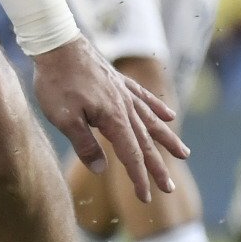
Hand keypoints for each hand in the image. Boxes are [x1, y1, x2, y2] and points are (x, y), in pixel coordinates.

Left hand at [30, 40, 187, 215]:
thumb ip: (84, 144)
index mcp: (114, 119)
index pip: (130, 155)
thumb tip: (102, 169)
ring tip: (184, 155)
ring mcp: (124, 93)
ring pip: (152, 121)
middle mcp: (126, 107)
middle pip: (146, 142)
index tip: (146, 197)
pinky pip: (144, 98)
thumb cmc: (56, 82)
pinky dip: (158, 108)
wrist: (56, 44)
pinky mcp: (119, 81)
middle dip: (158, 167)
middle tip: (170, 187)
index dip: (139, 178)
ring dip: (167, 139)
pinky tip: (170, 116)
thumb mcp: (63, 118)